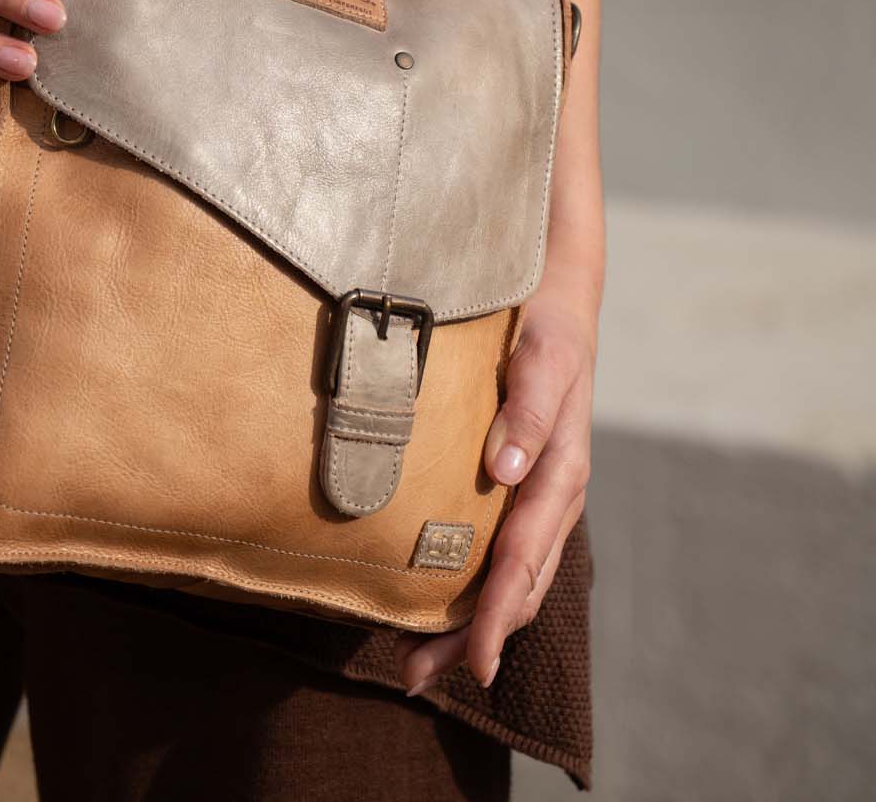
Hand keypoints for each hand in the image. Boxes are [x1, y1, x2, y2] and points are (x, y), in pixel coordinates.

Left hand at [395, 259, 597, 694]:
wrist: (559, 299)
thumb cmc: (549, 329)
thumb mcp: (544, 358)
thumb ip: (529, 411)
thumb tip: (503, 469)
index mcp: (562, 474)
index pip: (525, 559)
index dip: (500, 613)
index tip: (476, 661)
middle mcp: (551, 495)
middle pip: (516, 585)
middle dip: (472, 637)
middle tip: (415, 676)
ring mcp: (534, 494)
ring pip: (508, 576)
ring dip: (465, 622)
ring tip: (413, 660)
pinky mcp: (516, 484)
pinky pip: (498, 548)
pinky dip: (469, 584)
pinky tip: (429, 598)